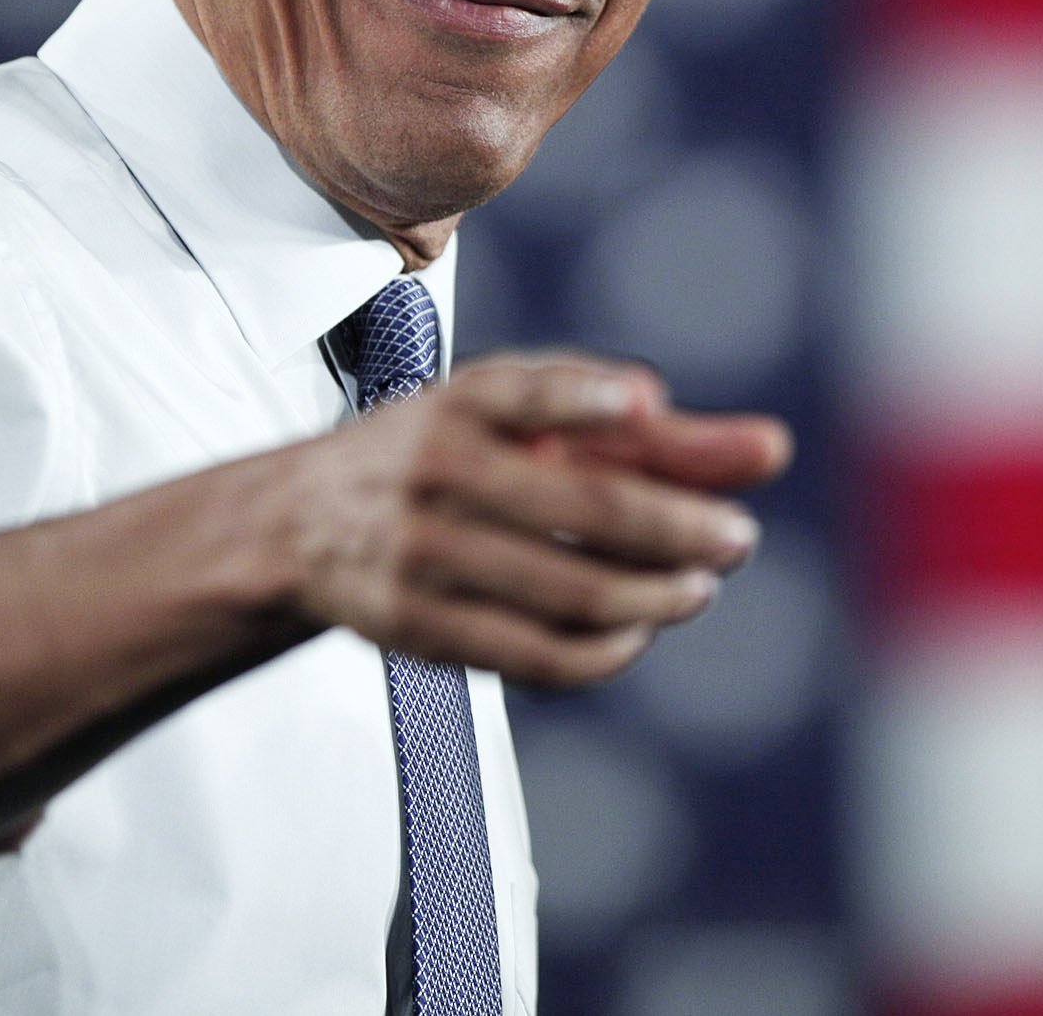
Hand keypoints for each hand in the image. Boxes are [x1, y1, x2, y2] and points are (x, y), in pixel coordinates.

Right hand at [260, 350, 792, 687]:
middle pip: (581, 504)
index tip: (644, 402)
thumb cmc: (442, 455)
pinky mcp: (418, 625)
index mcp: (465, 402)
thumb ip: (636, 429)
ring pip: (567, 587)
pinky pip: (531, 651)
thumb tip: (744, 437)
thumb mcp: (518, 417)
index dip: (583, 397)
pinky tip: (637, 630)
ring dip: (653, 594)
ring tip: (700, 587)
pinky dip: (601, 648)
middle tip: (738, 537)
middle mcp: (439, 469)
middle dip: (677, 525)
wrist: (298, 523)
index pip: (527, 390)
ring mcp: (426, 552)